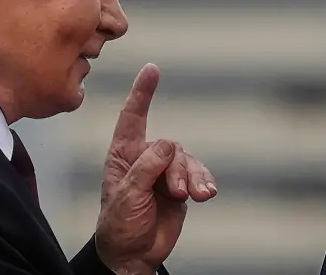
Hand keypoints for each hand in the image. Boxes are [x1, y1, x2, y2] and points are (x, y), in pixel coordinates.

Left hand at [94, 63, 216, 271]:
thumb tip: (169, 143)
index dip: (142, 93)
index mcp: (124, 156)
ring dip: (192, 179)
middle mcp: (145, 159)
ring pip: (187, 161)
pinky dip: (204, 183)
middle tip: (175, 193)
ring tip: (192, 197)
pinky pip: (199, 175)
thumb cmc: (119, 226)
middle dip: (177, 169)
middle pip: (170, 147)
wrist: (134, 255)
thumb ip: (146, 167)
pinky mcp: (181, 186)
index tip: (151, 70)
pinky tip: (206, 194)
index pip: (132, 118)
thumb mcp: (125, 196)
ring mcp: (164, 173)